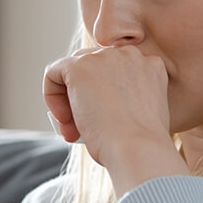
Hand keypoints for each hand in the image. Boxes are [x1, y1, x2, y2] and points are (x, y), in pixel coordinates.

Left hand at [43, 46, 189, 195]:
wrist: (138, 148)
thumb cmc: (142, 143)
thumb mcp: (141, 113)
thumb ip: (125, 98)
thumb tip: (96, 105)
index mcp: (150, 64)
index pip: (116, 71)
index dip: (104, 97)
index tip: (102, 123)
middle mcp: (129, 54)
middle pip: (94, 68)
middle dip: (84, 98)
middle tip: (82, 130)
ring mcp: (105, 57)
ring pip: (73, 71)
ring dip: (69, 100)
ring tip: (73, 130)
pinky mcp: (79, 66)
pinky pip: (54, 73)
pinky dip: (52, 95)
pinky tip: (63, 119)